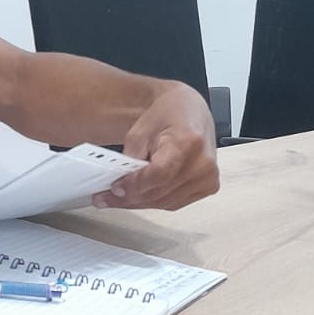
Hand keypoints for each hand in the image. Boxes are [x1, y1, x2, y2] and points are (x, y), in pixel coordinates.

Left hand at [90, 84, 218, 211]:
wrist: (189, 111)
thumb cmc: (168, 115)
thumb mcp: (140, 131)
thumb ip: (130, 160)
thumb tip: (119, 188)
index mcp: (188, 142)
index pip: (159, 174)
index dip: (135, 185)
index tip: (114, 189)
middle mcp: (203, 163)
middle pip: (160, 192)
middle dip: (129, 198)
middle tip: (106, 198)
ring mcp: (208, 177)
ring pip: (165, 202)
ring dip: (139, 203)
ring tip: (117, 198)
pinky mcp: (208, 187)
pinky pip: (174, 203)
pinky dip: (154, 201)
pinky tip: (138, 196)